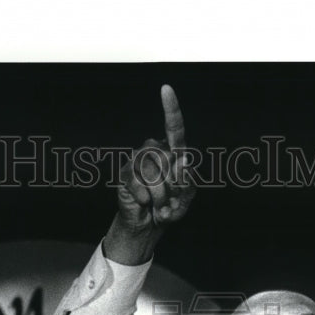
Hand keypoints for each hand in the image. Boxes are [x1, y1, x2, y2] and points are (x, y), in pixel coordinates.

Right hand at [104, 85, 194, 264]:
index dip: (171, 108)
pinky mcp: (126, 173)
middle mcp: (155, 151)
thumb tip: (183, 159)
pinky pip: (138, 183)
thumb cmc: (171, 208)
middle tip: (170, 200)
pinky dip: (145, 198)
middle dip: (172, 186)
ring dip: (160, 195)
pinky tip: (144, 202)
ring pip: (153, 172)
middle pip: (167, 159)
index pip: (174, 127)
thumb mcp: (186, 199)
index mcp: (174, 152)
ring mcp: (139, 160)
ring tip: (158, 204)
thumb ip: (188, 181)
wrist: (149, 225)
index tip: (166, 88)